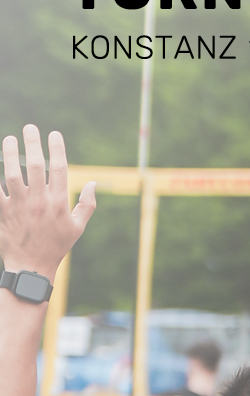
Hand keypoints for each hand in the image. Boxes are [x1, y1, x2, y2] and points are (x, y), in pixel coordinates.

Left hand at [0, 126, 96, 273]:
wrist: (30, 267)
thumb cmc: (57, 246)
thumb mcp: (78, 227)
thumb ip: (87, 204)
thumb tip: (94, 183)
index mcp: (58, 202)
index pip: (59, 168)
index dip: (57, 148)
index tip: (54, 134)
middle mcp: (38, 202)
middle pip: (35, 166)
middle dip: (33, 143)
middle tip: (30, 127)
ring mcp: (18, 207)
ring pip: (12, 174)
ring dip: (9, 155)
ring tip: (9, 139)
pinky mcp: (2, 213)